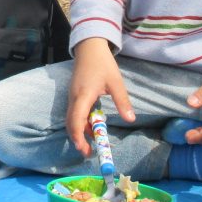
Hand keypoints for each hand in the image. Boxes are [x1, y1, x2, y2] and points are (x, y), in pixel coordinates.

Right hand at [65, 38, 134, 156]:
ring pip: (72, 119)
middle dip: (78, 139)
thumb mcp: (115, 82)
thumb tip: (130, 119)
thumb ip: (122, 101)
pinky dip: (81, 123)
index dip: (78, 136)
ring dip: (80, 132)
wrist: (89, 48)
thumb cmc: (102, 63)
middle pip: (71, 123)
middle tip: (89, 153)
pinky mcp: (74, 95)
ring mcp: (73, 97)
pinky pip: (75, 113)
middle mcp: (74, 98)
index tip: (84, 149)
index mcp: (83, 95)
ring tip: (92, 144)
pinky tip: (92, 127)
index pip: (76, 120)